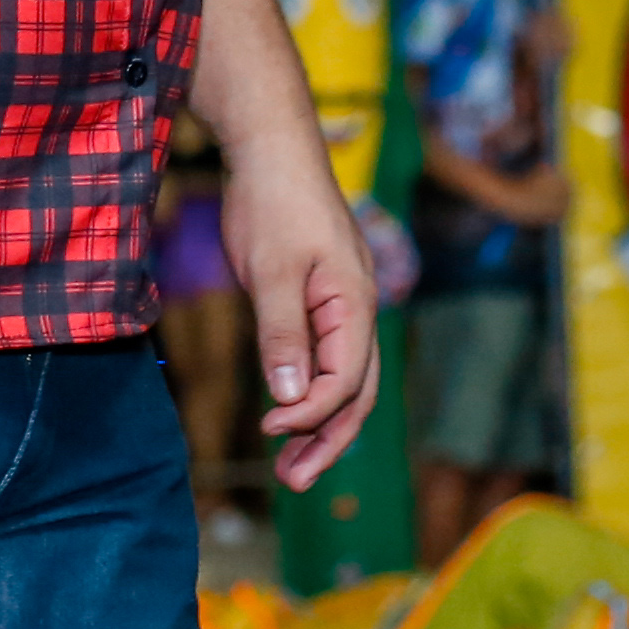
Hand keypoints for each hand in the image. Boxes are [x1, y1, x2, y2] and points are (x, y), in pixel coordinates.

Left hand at [213, 156, 379, 490]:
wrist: (271, 146)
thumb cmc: (273, 201)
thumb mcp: (272, 271)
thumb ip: (283, 336)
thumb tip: (292, 399)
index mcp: (355, 304)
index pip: (345, 381)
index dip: (311, 414)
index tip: (270, 426)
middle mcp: (358, 308)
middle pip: (356, 392)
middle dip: (327, 441)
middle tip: (293, 482)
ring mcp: (342, 304)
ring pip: (344, 379)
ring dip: (319, 424)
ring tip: (289, 467)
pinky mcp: (320, 298)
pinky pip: (326, 357)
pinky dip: (310, 392)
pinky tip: (287, 411)